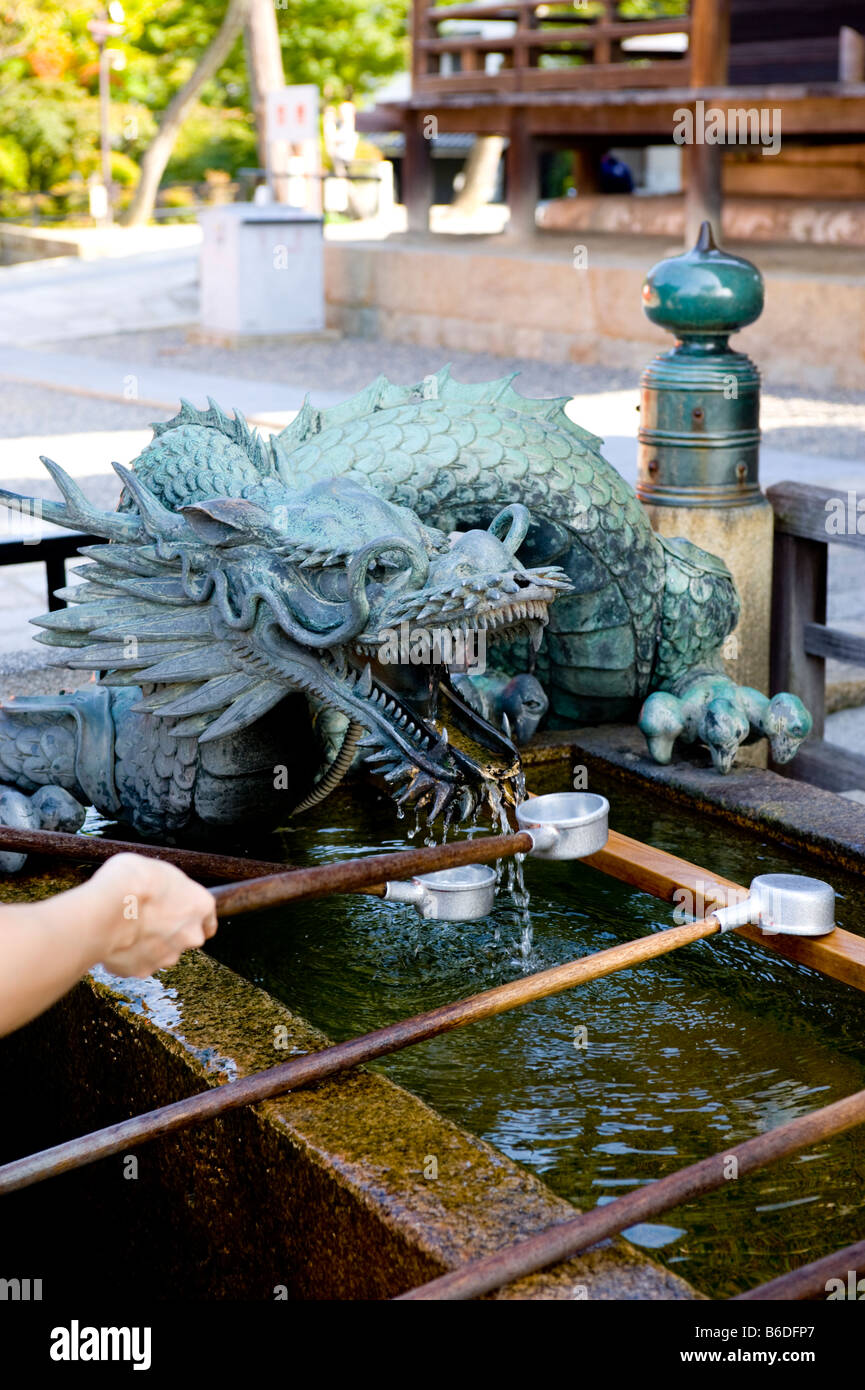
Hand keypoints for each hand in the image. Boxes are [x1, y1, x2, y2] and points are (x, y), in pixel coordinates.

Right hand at [80, 853, 217, 977]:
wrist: (106, 907)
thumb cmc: (132, 880)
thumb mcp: (159, 869)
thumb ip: (168, 888)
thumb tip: (161, 890)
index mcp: (200, 905)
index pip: (208, 921)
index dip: (192, 919)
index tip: (182, 917)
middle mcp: (190, 935)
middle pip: (184, 938)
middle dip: (168, 932)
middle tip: (146, 919)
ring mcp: (167, 956)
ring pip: (161, 953)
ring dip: (148, 944)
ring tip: (126, 928)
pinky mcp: (142, 970)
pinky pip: (136, 963)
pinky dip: (127, 955)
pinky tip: (115, 940)